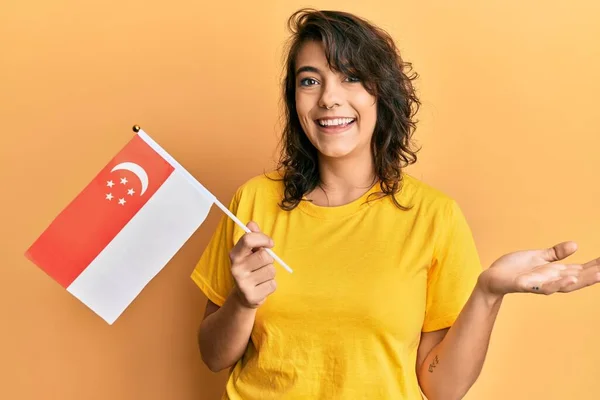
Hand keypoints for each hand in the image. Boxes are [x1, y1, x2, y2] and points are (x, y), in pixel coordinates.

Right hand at [228, 221, 276, 308]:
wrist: (243, 295)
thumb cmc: (250, 268)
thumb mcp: (249, 252)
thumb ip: (252, 237)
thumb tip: (251, 223)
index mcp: (234, 255)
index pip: (248, 239)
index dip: (262, 238)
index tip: (269, 243)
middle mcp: (236, 269)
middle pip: (264, 256)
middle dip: (269, 259)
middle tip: (263, 263)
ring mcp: (243, 284)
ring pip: (270, 270)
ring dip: (270, 272)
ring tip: (261, 276)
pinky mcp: (252, 296)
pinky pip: (272, 285)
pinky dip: (271, 284)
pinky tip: (262, 286)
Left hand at [478, 241, 599, 295]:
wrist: (492, 277)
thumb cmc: (515, 268)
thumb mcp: (538, 257)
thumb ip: (555, 253)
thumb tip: (575, 245)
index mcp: (554, 273)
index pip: (580, 270)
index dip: (595, 266)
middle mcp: (550, 280)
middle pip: (577, 279)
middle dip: (594, 274)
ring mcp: (538, 284)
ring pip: (564, 285)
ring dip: (582, 281)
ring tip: (599, 275)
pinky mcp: (525, 285)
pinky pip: (543, 287)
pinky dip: (557, 284)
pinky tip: (570, 280)